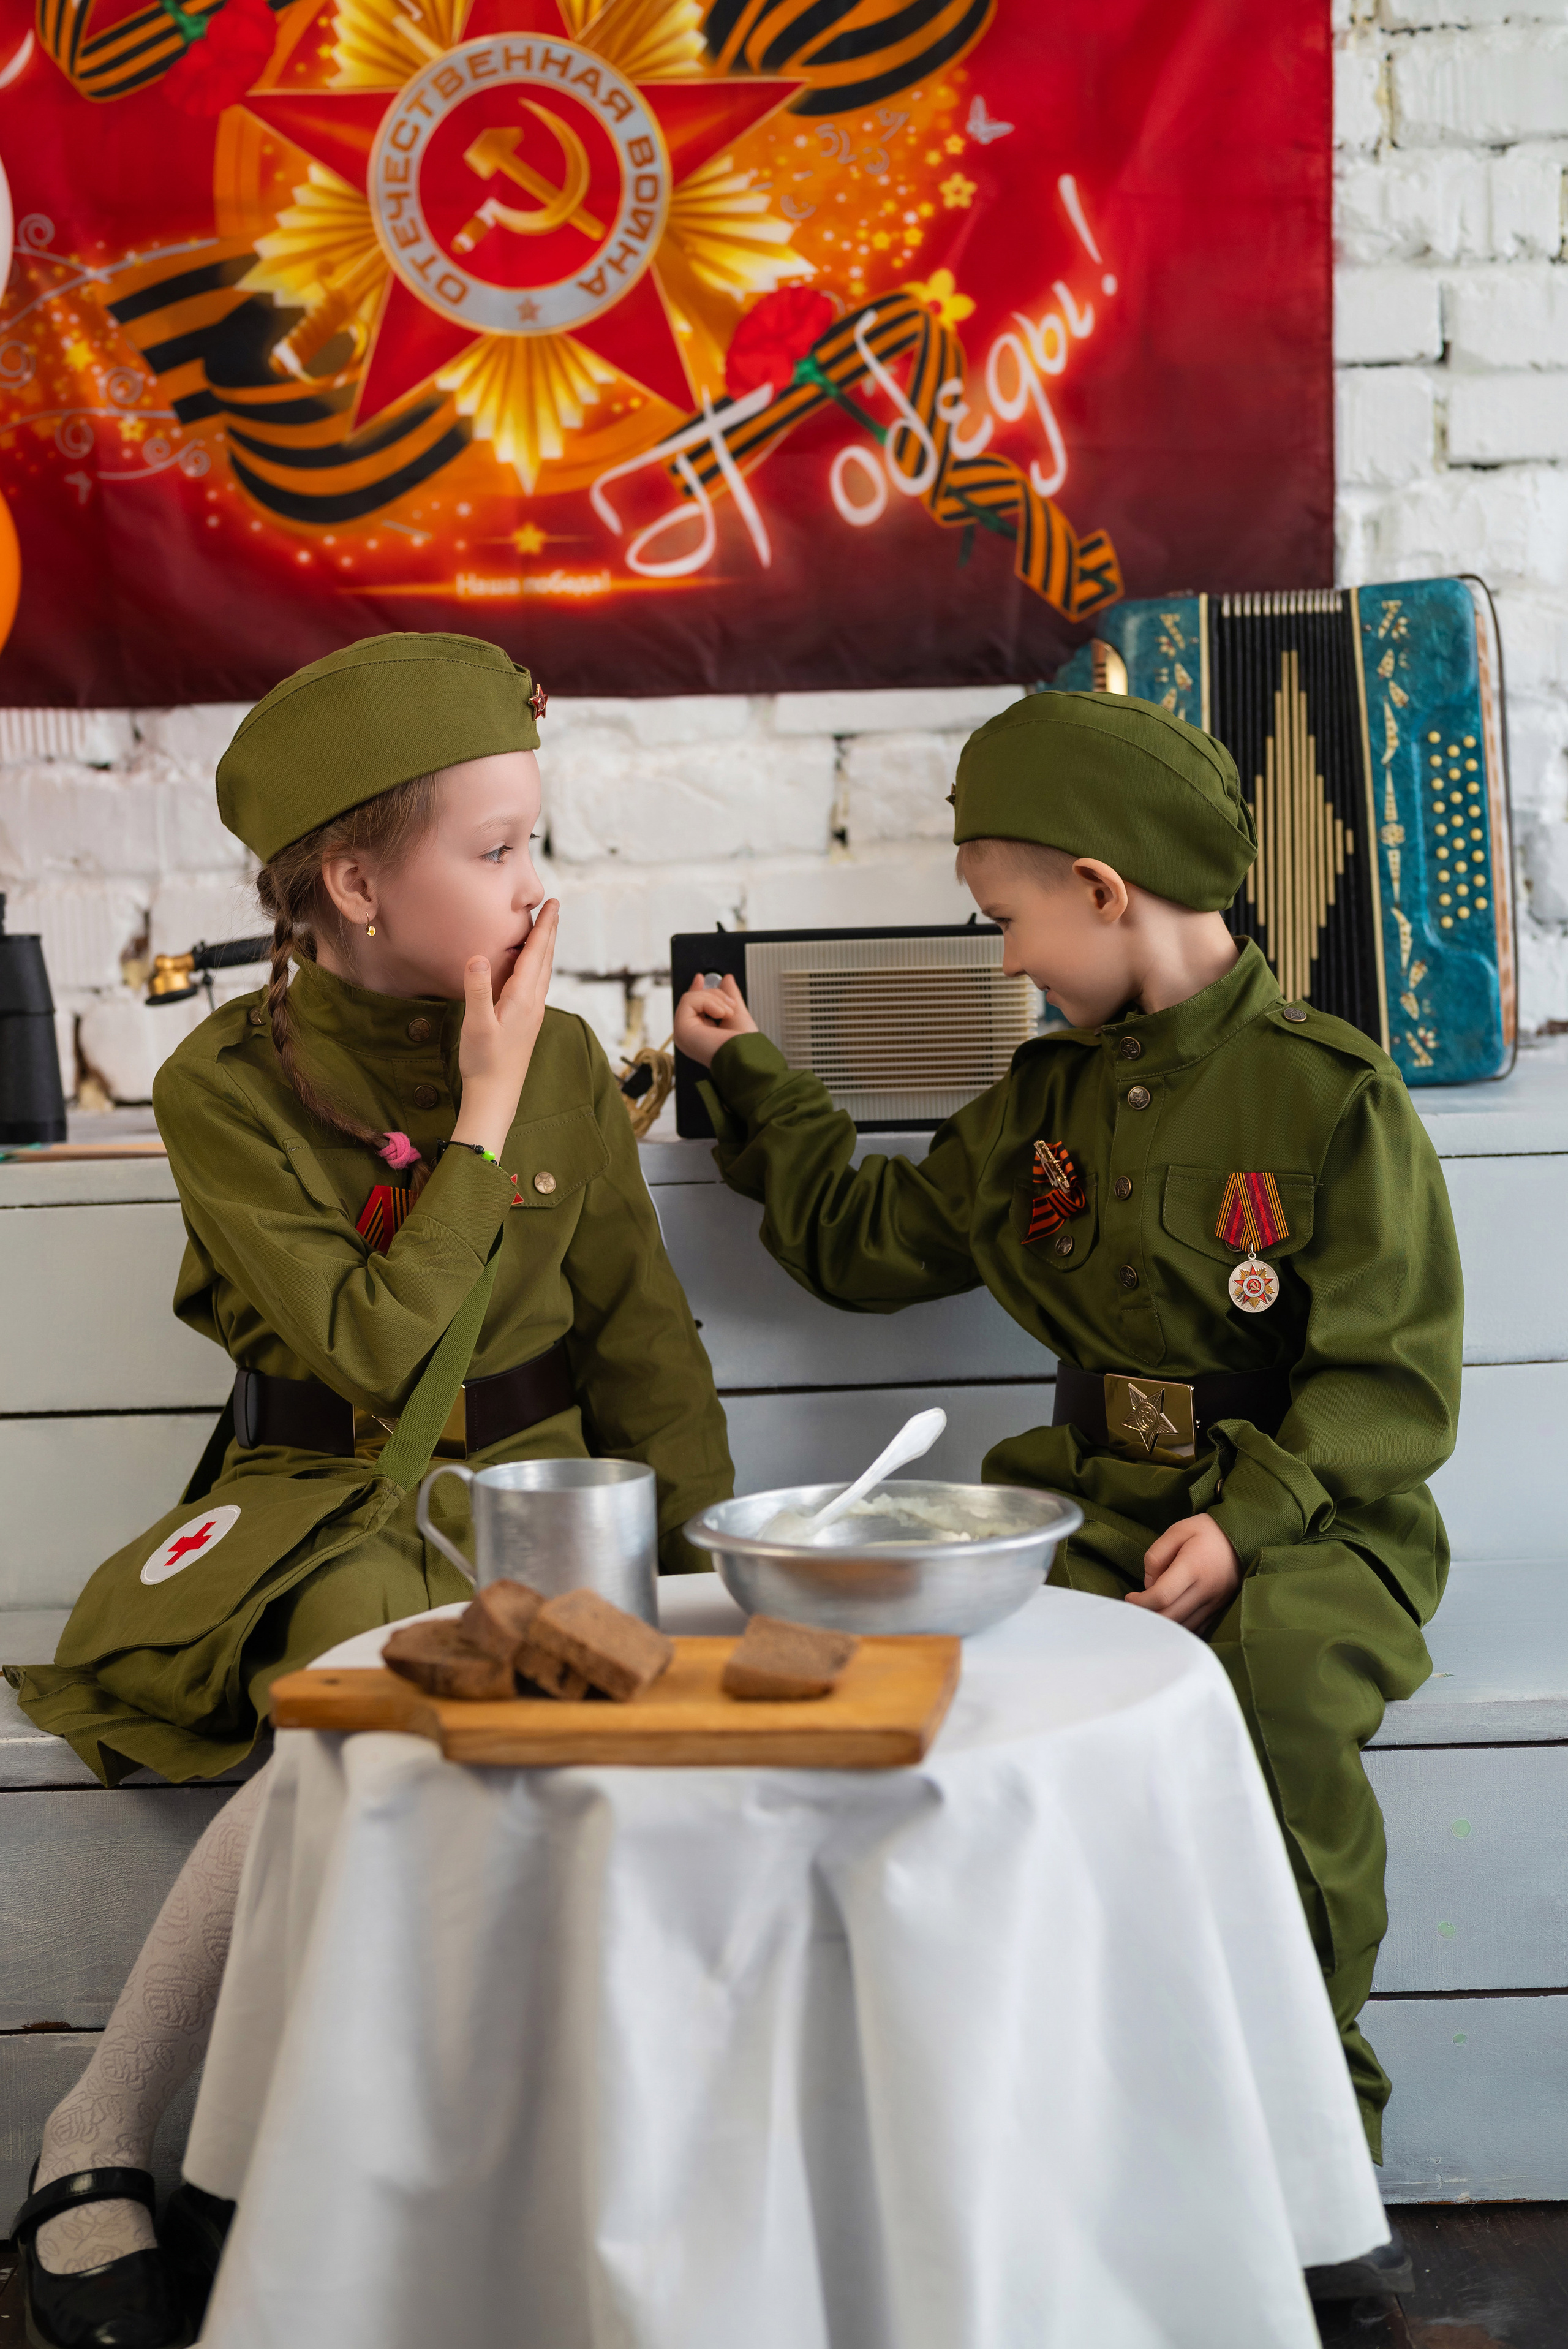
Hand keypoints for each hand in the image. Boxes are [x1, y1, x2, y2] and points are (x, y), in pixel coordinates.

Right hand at [452, 900, 558, 1157]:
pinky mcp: (526, 1023)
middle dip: (550, 932)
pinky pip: (536, 986)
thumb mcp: (476, 1025)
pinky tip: (532, 970)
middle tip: (555, 907)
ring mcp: (532, 1014)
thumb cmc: (484, 1063)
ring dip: (545, 948)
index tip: (553, 904)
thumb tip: (479, 958)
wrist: (496, 1096)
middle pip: (545, 959)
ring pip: (543, 973)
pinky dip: (537, 967)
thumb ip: (478, 991)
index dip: (544, 927)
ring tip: (546, 931)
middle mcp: (533, 1004)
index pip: (536, 954)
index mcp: (523, 999)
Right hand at [672, 972, 757, 1068]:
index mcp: (700, 1034)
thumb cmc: (745, 1045)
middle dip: (715, 996)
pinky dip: (708, 1002)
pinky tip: (720, 1014)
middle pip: (693, 999)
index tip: (700, 977)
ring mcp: (683, 1033)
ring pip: (690, 998)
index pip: (691, 1008)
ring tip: (727, 1013)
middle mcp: (689, 1035)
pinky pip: (689, 1001)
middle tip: (731, 1007)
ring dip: (715, 1000)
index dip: (695, 991)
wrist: (747, 1057)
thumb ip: (730, 996)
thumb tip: (726, 978)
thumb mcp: (737, 1013)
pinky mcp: (681, 1029)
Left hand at [1126, 1512, 1240, 1632]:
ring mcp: (1215, 1603)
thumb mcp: (1176, 1531)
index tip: (1130, 1597)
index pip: (1162, 1596)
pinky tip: (1168, 1618)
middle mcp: (1206, 1589)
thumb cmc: (1205, 1532)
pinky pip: (1197, 1628)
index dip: (1141, 1602)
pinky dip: (1180, 1628)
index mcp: (1193, 1567)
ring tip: (1149, 1613)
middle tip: (1135, 1609)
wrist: (1243, 1537)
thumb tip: (1148, 1585)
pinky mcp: (1219, 1609)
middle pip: (1171, 1617)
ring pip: (1183, 1627)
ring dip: (1162, 1625)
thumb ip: (1156, 1557)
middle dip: (1148, 1616)